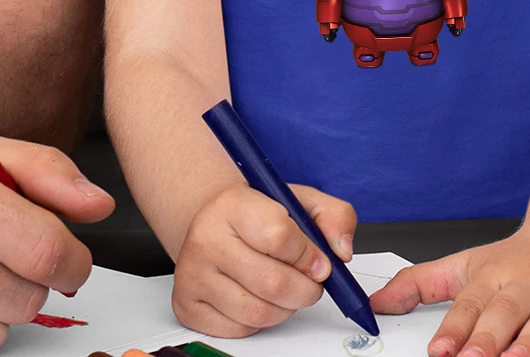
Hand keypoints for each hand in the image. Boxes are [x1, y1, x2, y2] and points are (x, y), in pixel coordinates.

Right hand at [172, 184, 356, 337]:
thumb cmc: (258, 213)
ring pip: (258, 312)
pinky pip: (239, 329)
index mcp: (234, 205)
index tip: (320, 262)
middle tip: (313, 283)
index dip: (309, 256)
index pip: (279, 236)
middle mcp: (206, 238)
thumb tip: (342, 251)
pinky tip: (263, 298)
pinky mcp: (187, 305)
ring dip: (287, 308)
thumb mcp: (300, 199)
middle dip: (306, 290)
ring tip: (289, 290)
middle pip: (272, 282)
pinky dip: (262, 321)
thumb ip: (334, 216)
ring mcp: (193, 274)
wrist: (213, 220)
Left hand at [369, 225, 529, 356]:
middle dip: (489, 338)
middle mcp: (528, 283)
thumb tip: (377, 305)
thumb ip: (420, 284)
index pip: (469, 304)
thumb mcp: (465, 265)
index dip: (454, 329)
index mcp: (493, 276)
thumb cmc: (516, 259)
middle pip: (506, 312)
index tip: (439, 350)